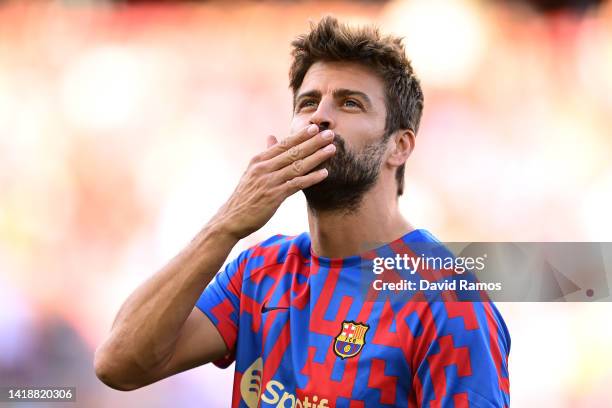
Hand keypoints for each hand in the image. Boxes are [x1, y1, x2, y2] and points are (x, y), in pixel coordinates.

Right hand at [213, 124, 335, 239]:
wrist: (231, 218)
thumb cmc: (245, 196)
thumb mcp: (252, 172)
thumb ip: (266, 155)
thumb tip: (271, 137)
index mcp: (259, 160)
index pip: (283, 144)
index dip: (300, 136)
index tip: (315, 127)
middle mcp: (264, 168)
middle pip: (293, 152)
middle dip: (313, 142)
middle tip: (330, 134)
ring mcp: (269, 181)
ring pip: (297, 166)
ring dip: (316, 157)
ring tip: (331, 150)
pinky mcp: (274, 196)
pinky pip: (296, 184)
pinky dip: (311, 178)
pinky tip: (324, 173)